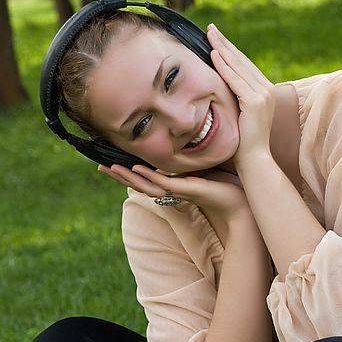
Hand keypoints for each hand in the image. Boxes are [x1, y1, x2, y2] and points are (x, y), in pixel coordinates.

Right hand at [98, 163, 250, 225]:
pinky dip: (149, 177)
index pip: (144, 177)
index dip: (126, 170)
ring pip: (145, 185)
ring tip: (109, 168)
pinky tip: (136, 169)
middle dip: (118, 175)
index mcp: (173, 183)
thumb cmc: (227, 184)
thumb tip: (189, 139)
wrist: (243, 202)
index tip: (109, 161)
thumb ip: (193, 157)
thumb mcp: (205, 166)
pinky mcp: (187, 191)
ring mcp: (178, 191)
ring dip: (126, 177)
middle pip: (138, 183)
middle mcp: (172, 188)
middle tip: (98, 166)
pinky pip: (163, 184)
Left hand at [207, 24, 274, 168]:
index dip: (230, 50)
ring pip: (238, 67)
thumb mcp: (241, 114)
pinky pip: (235, 80)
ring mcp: (262, 95)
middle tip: (211, 28)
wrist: (254, 160)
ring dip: (222, 49)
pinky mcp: (255, 101)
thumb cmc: (244, 142)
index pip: (245, 65)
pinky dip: (223, 66)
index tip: (216, 37)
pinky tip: (213, 55)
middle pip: (242, 61)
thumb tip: (221, 86)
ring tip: (209, 35)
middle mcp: (266, 89)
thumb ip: (236, 98)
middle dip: (225, 43)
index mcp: (264, 91)